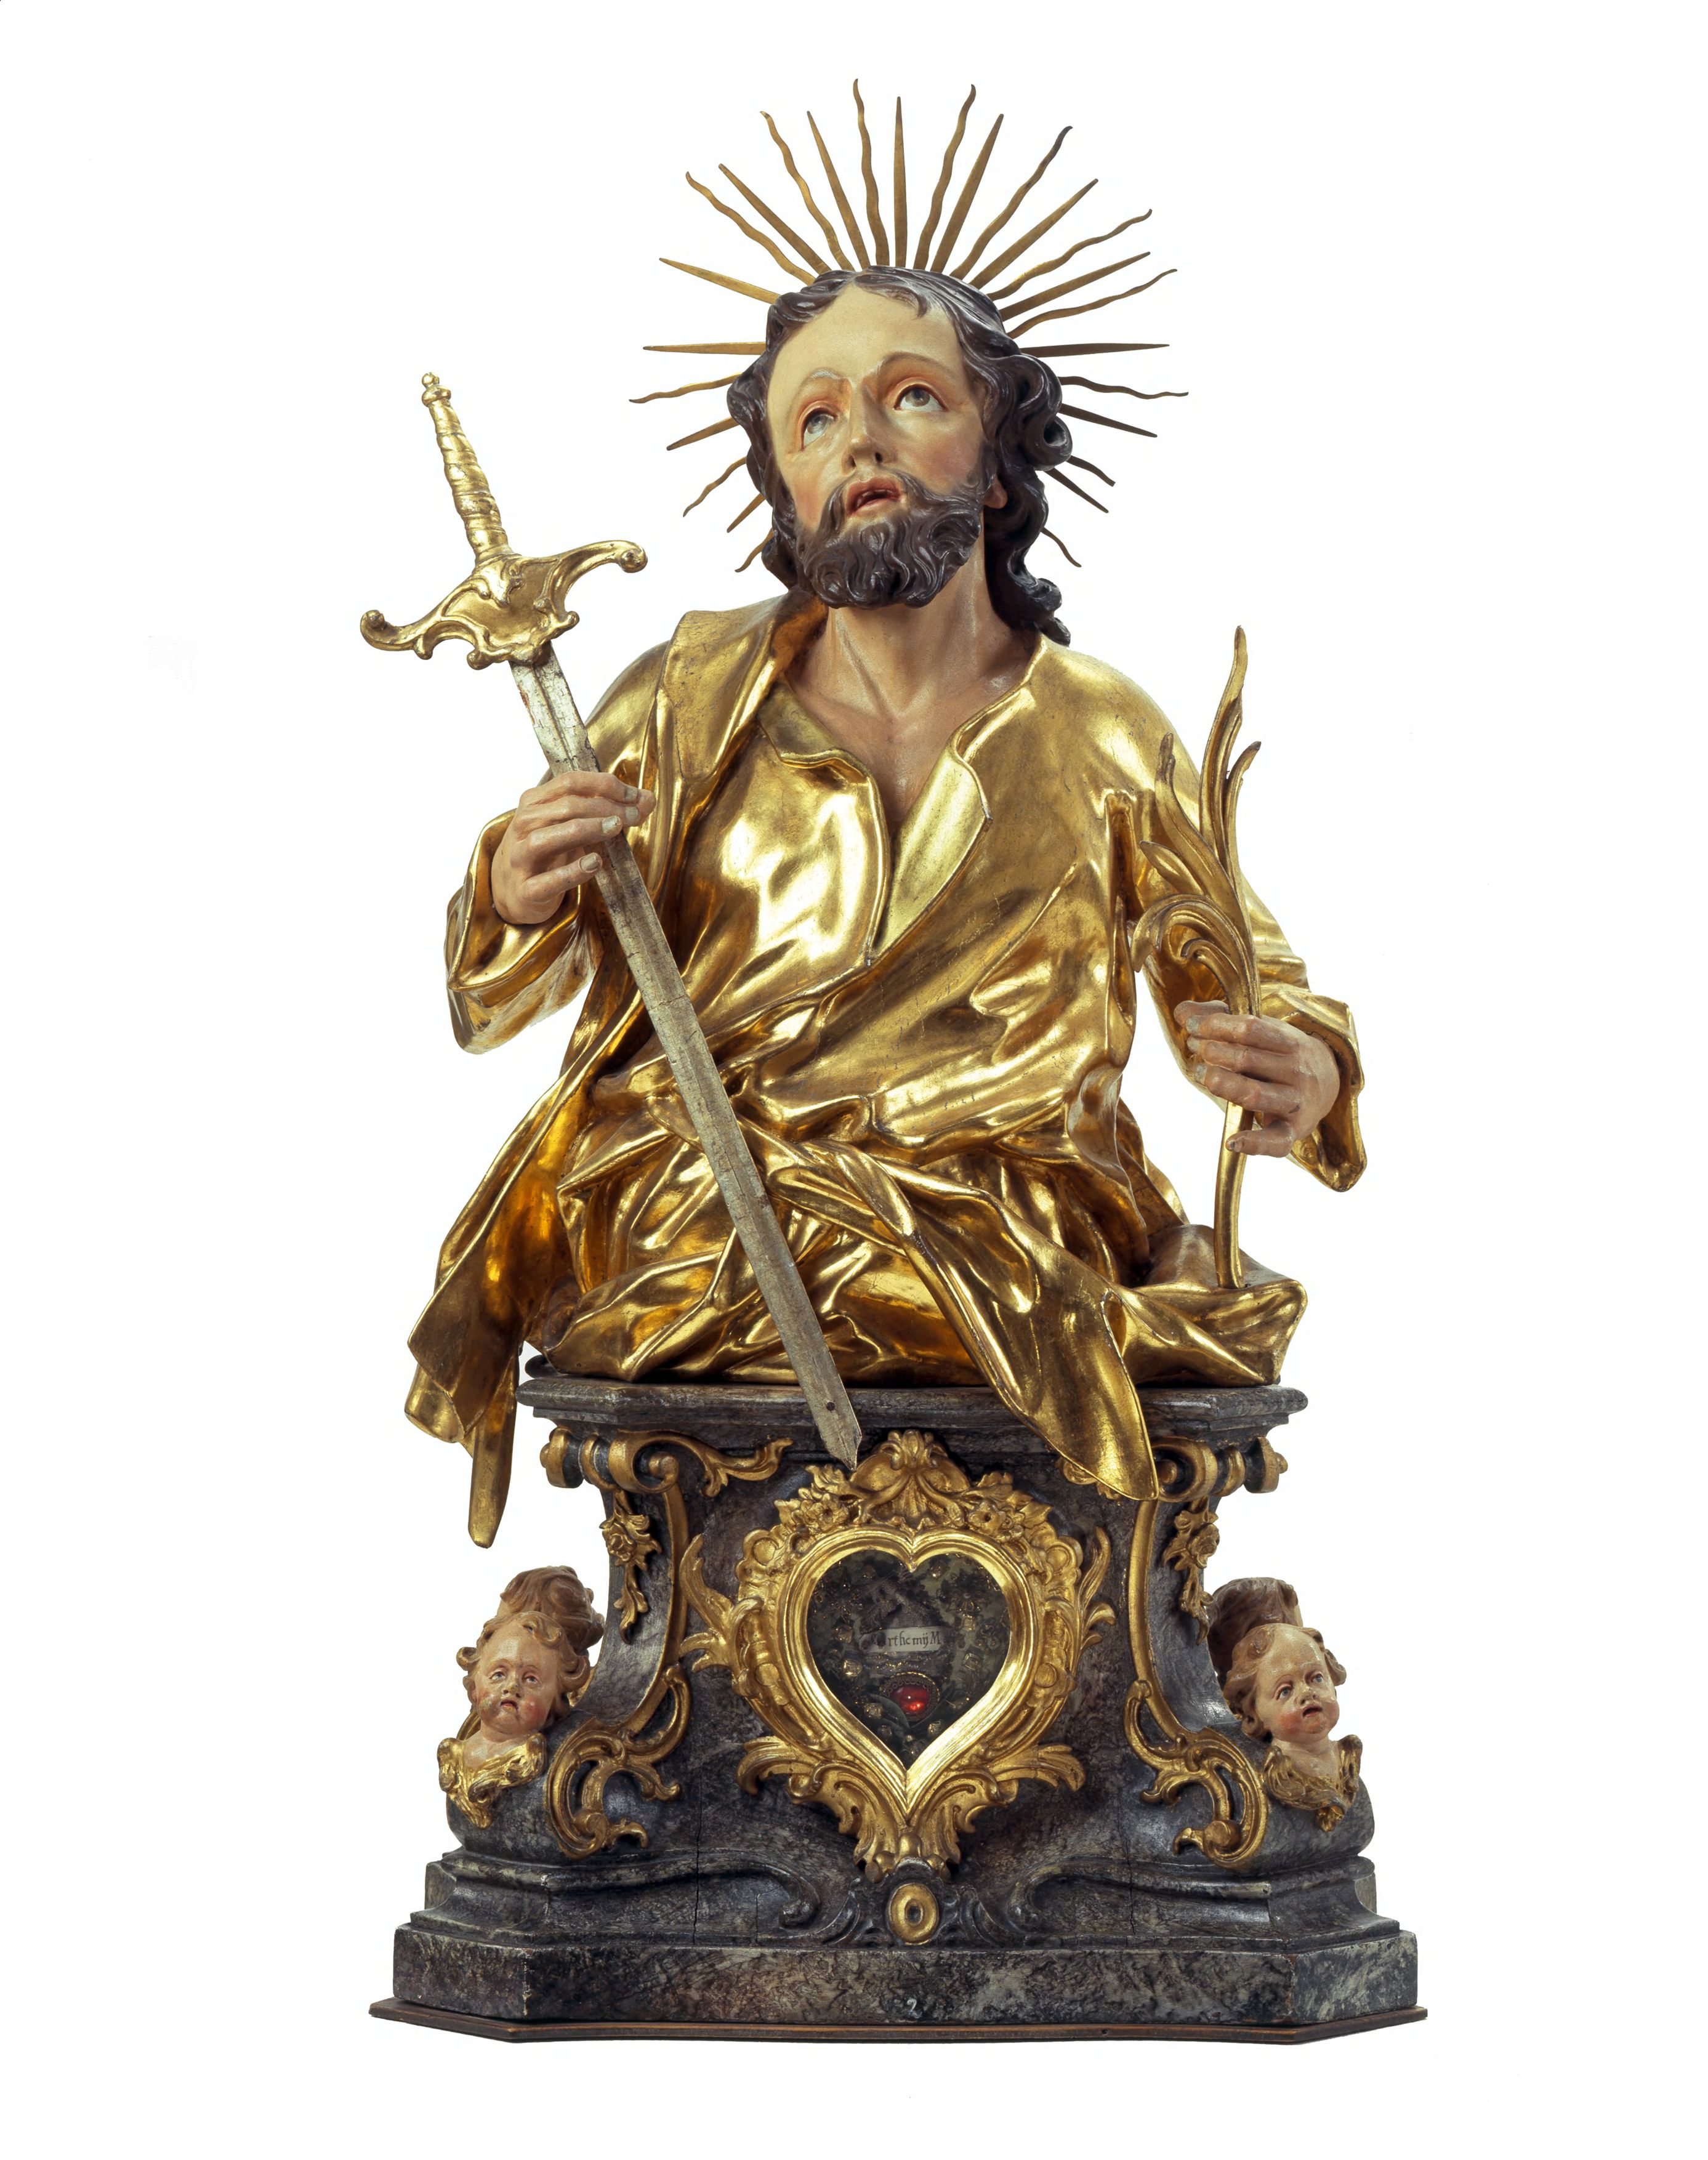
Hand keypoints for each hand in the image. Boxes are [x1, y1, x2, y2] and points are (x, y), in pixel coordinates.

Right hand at [491, 772, 654, 925]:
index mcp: (534, 802)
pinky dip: (572, 871)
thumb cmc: (549, 852)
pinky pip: (548, 880)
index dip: (605, 784)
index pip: (570, 782)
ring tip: (615, 828)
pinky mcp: (527, 890)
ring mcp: (521, 857)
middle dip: (606, 808)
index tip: (634, 795)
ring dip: (586, 829)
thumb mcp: (573, 826)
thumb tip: (647, 799)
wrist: (514, 890)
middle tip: (635, 816)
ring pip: (549, 837)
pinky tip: (595, 863)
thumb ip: (607, 811)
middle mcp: (524, 825)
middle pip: (565, 807)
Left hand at [1173, 1001, 1340, 1158]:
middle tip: (1196, 1048)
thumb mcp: (1262, 1031)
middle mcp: (1296, 1071)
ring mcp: (1295, 1102)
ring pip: (1254, 1094)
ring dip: (1221, 1084)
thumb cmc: (1281, 1055)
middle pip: (1246, 1059)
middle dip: (1212, 1051)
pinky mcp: (1293, 1131)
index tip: (1191, 1025)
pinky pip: (1275, 1142)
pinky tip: (1232, 1142)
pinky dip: (1254, 1144)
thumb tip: (1181, 1011)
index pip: (1249, 1029)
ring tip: (1201, 1073)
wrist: (1329, 1084)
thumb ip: (1220, 1018)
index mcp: (1289, 1042)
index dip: (1215, 1025)